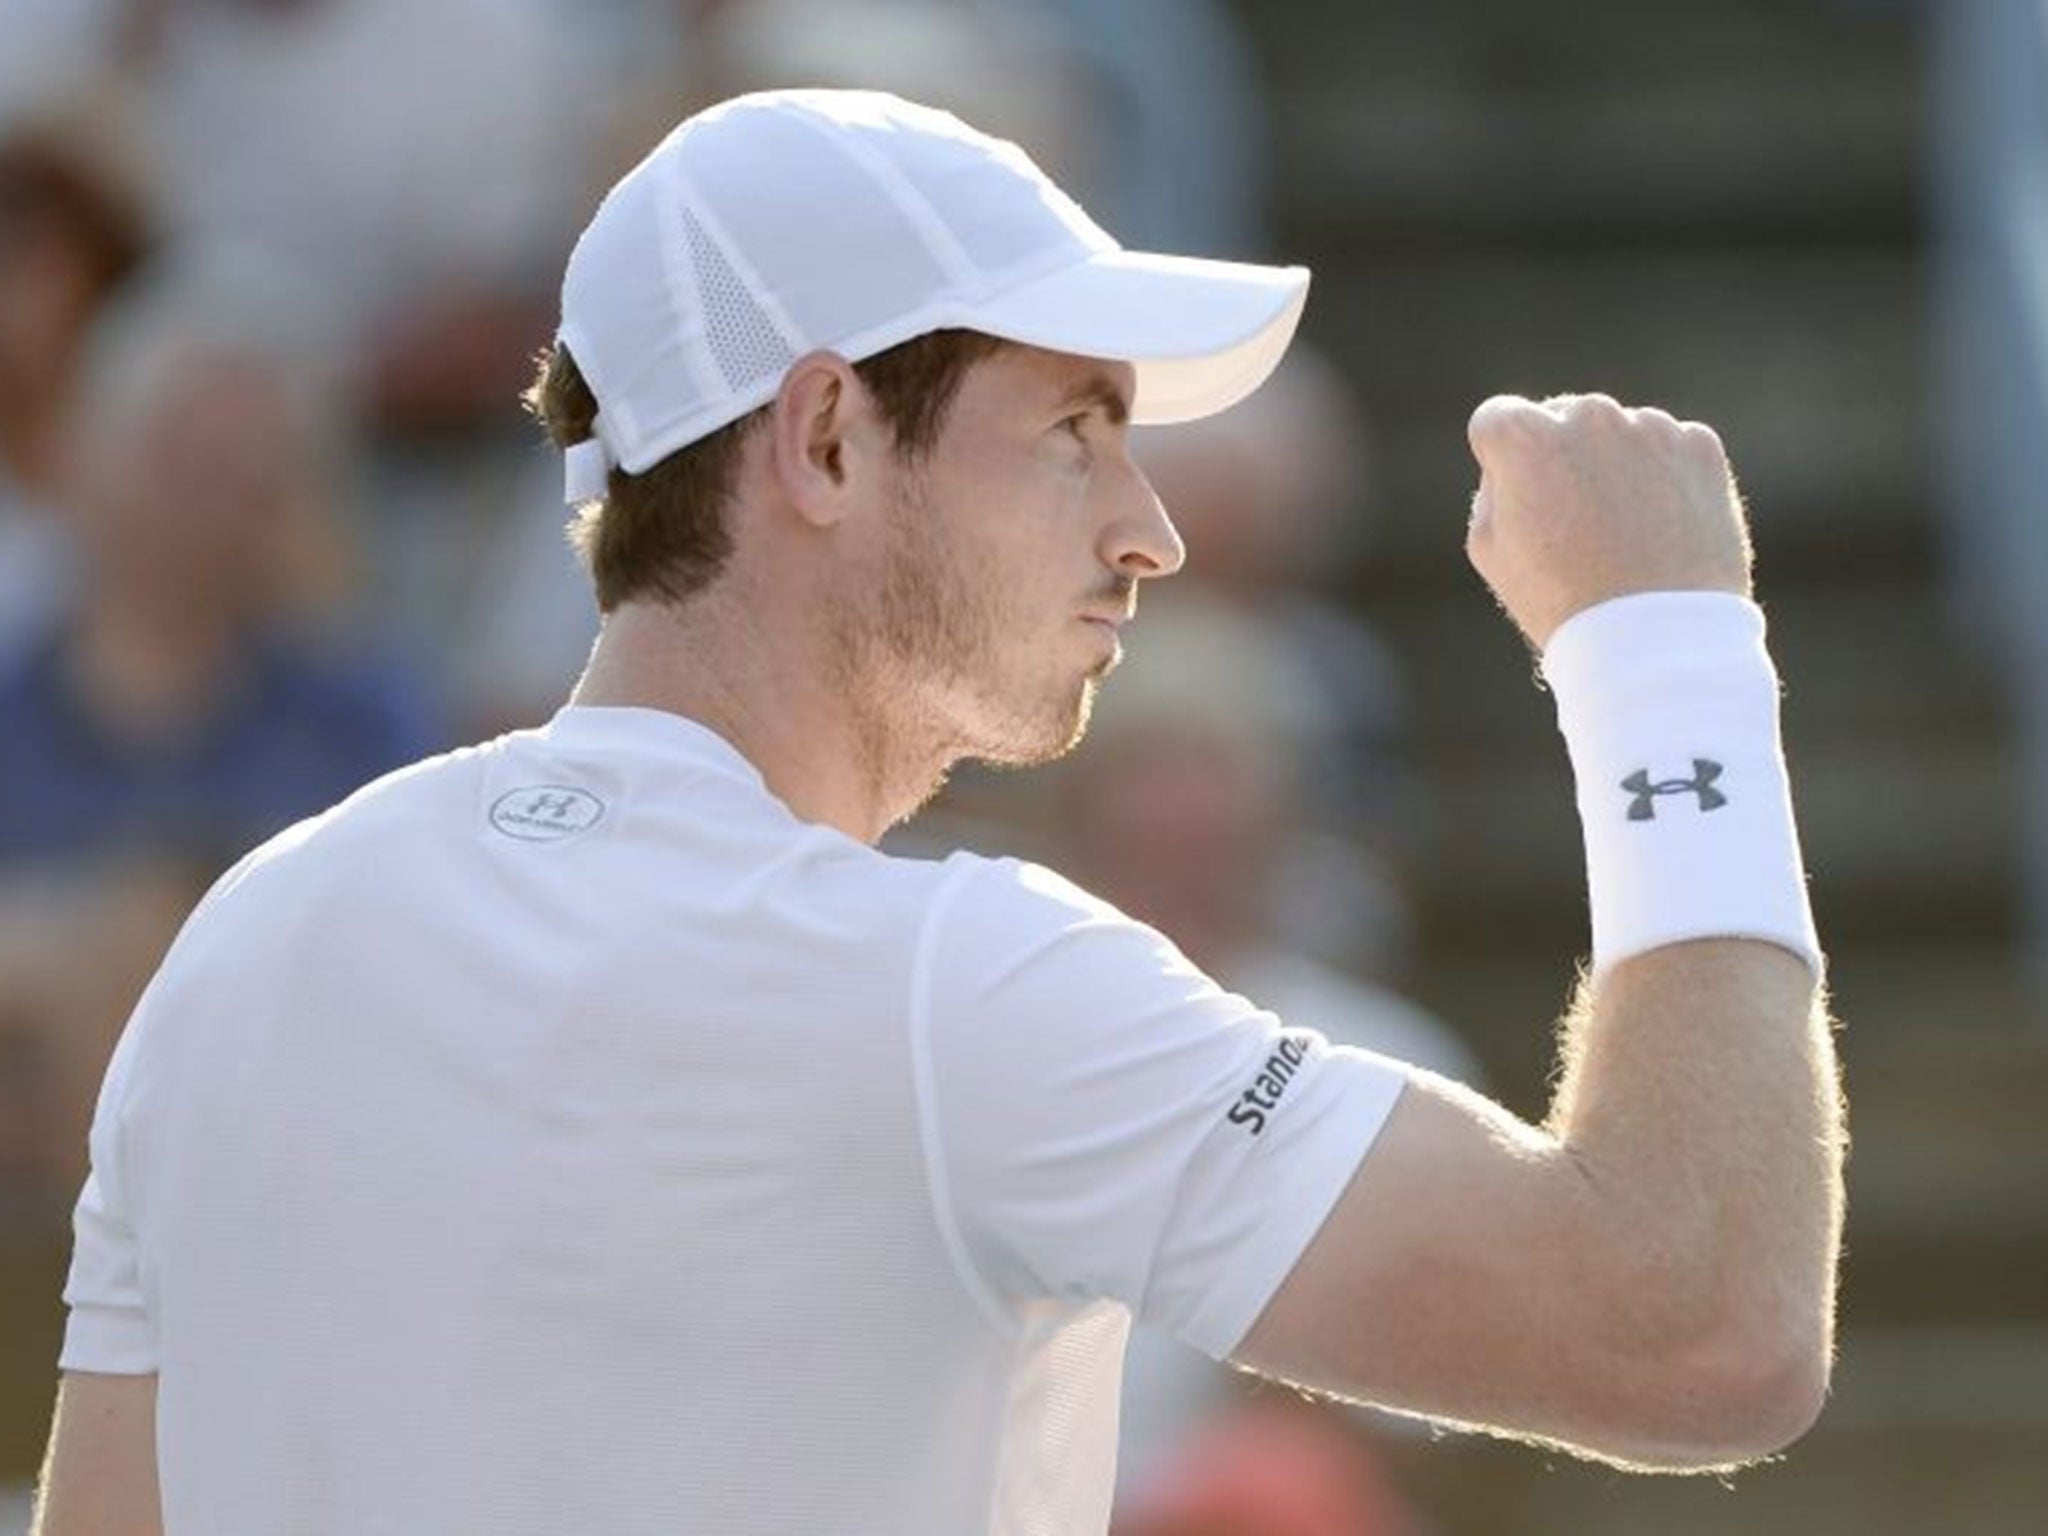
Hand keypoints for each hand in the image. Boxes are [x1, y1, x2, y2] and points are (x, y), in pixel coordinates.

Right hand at [1464, 393, 1753, 650]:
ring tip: (1624, 534)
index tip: (1520, 497)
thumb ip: (1494, 489)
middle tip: (1574, 523)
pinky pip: (1670, 449)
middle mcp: (1589, 416)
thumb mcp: (1492, 550)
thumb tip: (1518, 467)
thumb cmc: (1561, 600)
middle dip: (1563, 459)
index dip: (1501, 461)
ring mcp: (1650, 428)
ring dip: (1616, 467)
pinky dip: (1664, 478)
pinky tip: (1660, 529)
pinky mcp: (1699, 447)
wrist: (1656, 637)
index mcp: (1526, 438)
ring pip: (1620, 435)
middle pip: (1563, 421)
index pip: (1497, 419)